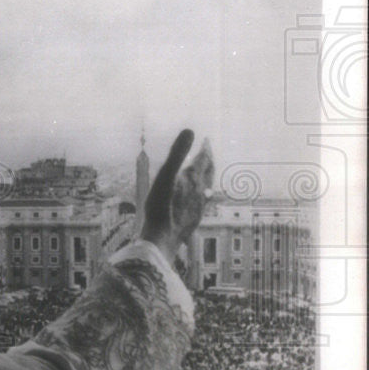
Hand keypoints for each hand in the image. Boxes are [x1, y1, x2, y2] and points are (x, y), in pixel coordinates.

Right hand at [140, 129, 214, 263]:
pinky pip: (204, 200)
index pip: (203, 159)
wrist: (162, 239)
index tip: (206, 140)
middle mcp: (199, 191)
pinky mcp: (195, 217)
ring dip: (208, 176)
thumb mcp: (164, 176)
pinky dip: (204, 192)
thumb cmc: (160, 208)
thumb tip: (190, 130)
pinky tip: (202, 197)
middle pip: (209, 172)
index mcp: (192, 179)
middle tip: (208, 151)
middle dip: (209, 160)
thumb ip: (177, 153)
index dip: (205, 148)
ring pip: (208, 186)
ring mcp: (199, 205)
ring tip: (207, 171)